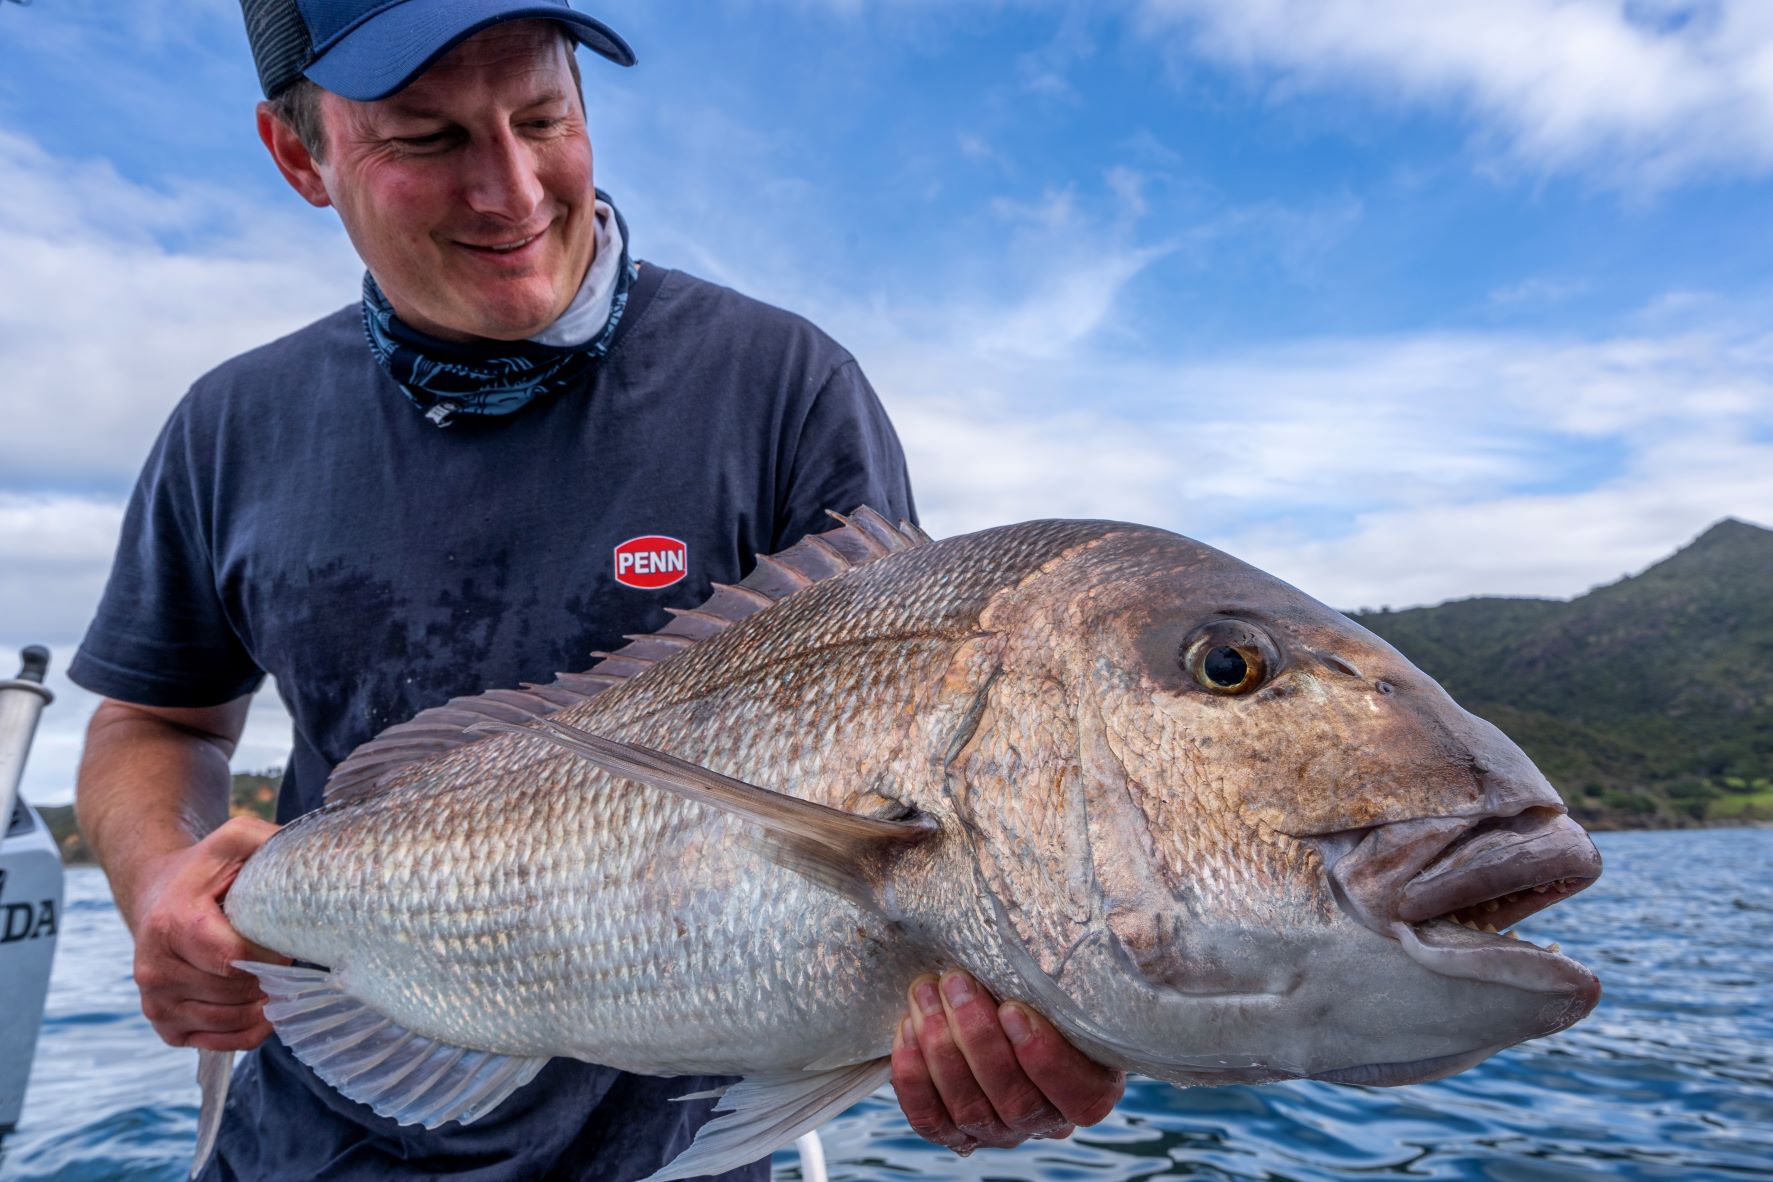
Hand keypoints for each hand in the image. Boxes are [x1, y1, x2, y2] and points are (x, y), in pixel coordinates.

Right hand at [128, 816, 287, 1050]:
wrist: (156, 895)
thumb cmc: (205, 870)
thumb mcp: (235, 840)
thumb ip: (271, 841)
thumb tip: (317, 853)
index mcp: (172, 923)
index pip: (233, 958)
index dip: (269, 956)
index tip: (286, 943)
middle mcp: (154, 966)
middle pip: (233, 991)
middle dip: (268, 979)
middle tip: (284, 962)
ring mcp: (155, 999)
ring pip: (227, 1020)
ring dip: (261, 1007)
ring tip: (275, 983)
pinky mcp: (162, 1023)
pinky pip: (215, 1043)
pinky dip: (245, 1033)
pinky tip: (260, 1011)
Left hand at [891, 970, 1124, 1154]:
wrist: (988, 1001)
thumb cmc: (1038, 983)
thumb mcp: (1071, 972)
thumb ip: (1088, 960)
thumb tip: (1114, 920)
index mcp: (1091, 1085)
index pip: (1081, 1096)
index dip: (1047, 1060)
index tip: (1013, 1009)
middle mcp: (1046, 1118)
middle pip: (1016, 1101)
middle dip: (978, 1039)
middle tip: (956, 982)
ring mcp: (997, 1130)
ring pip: (970, 1109)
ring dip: (941, 1047)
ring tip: (925, 991)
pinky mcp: (953, 1130)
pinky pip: (931, 1120)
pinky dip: (914, 1078)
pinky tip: (907, 1029)